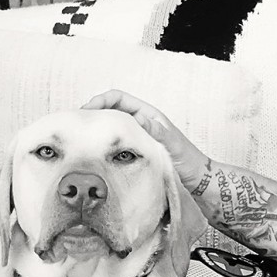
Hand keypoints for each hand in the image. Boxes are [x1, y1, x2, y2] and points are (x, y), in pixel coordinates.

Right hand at [82, 90, 208, 187]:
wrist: (197, 178)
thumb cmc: (187, 159)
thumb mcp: (171, 144)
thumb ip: (157, 131)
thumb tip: (139, 119)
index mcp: (148, 114)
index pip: (118, 98)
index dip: (101, 100)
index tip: (87, 110)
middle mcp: (140, 122)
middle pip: (110, 110)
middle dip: (94, 113)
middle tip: (79, 124)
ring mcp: (136, 136)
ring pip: (112, 127)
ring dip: (98, 129)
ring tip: (83, 137)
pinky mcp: (134, 151)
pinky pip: (115, 143)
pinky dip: (105, 144)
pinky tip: (97, 152)